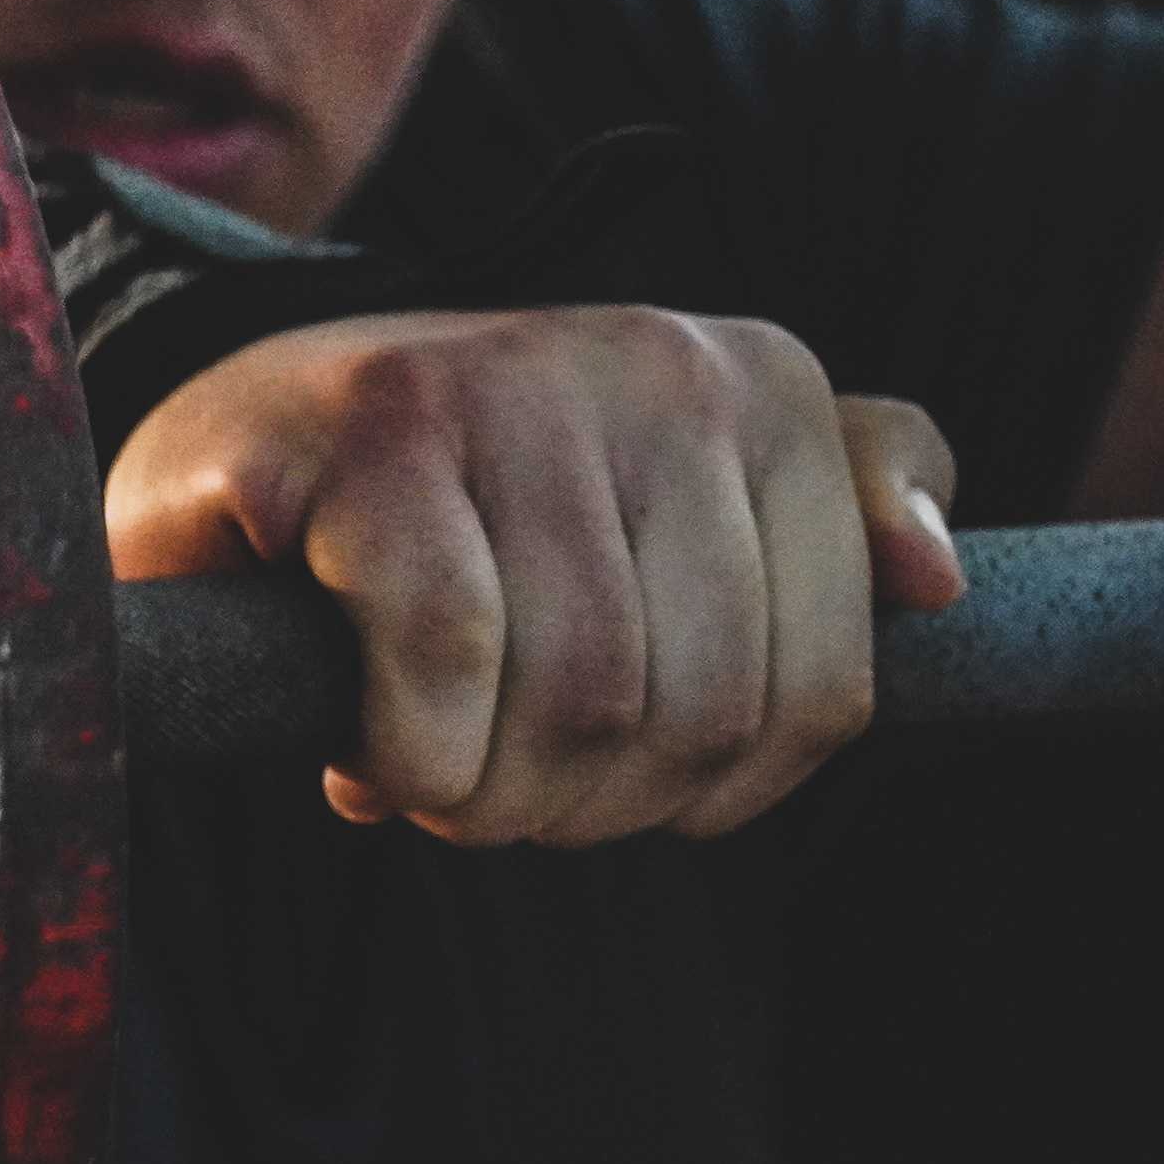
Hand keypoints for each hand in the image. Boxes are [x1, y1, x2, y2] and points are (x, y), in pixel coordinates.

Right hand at [105, 306, 966, 843]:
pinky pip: (448, 651)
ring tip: (428, 765)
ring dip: (487, 795)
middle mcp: (660, 358)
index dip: (709, 794)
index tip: (608, 774)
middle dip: (584, 805)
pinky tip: (365, 749)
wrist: (228, 436)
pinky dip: (407, 749)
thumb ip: (829, 523)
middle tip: (489, 783)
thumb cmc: (466, 505)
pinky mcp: (380, 425)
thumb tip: (934, 581)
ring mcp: (516, 376)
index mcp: (760, 385)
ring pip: (582, 696)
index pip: (824, 693)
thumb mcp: (661, 508)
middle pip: (700, 711)